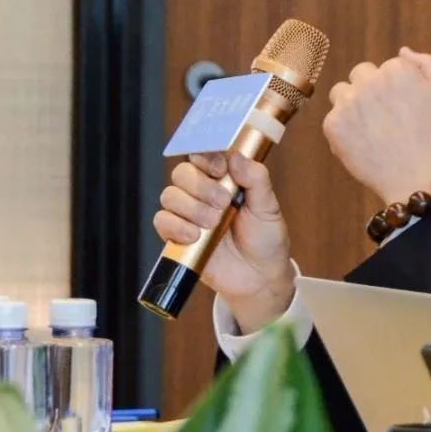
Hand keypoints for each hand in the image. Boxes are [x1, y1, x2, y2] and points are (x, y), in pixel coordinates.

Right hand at [152, 151, 294, 333]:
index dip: (206, 157)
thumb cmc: (266, 238)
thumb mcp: (268, 206)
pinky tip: (195, 236)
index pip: (204, 154)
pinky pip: (162, 222)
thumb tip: (236, 156)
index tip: (220, 169)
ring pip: (170, 196)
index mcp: (225, 178)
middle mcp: (203, 192)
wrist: (260, 277)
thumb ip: (255, 179)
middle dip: (201, 186)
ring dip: (191, 208)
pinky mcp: (178, 236)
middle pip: (183, 173)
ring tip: (213, 223)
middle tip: (223, 203)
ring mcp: (189, 214)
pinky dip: (176, 226)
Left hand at [323, 47, 430, 204]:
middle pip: (361, 74)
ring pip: (341, 92)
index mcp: (398, 69)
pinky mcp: (333, 125)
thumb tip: (403, 50)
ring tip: (371, 131)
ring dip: (352, 105)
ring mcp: (348, 102)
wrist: (417, 181)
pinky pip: (333, 118)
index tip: (404, 109)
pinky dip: (344, 130)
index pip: (388, 67)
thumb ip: (428, 65)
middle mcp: (369, 80)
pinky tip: (363, 144)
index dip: (397, 89)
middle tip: (386, 120)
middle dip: (371, 91)